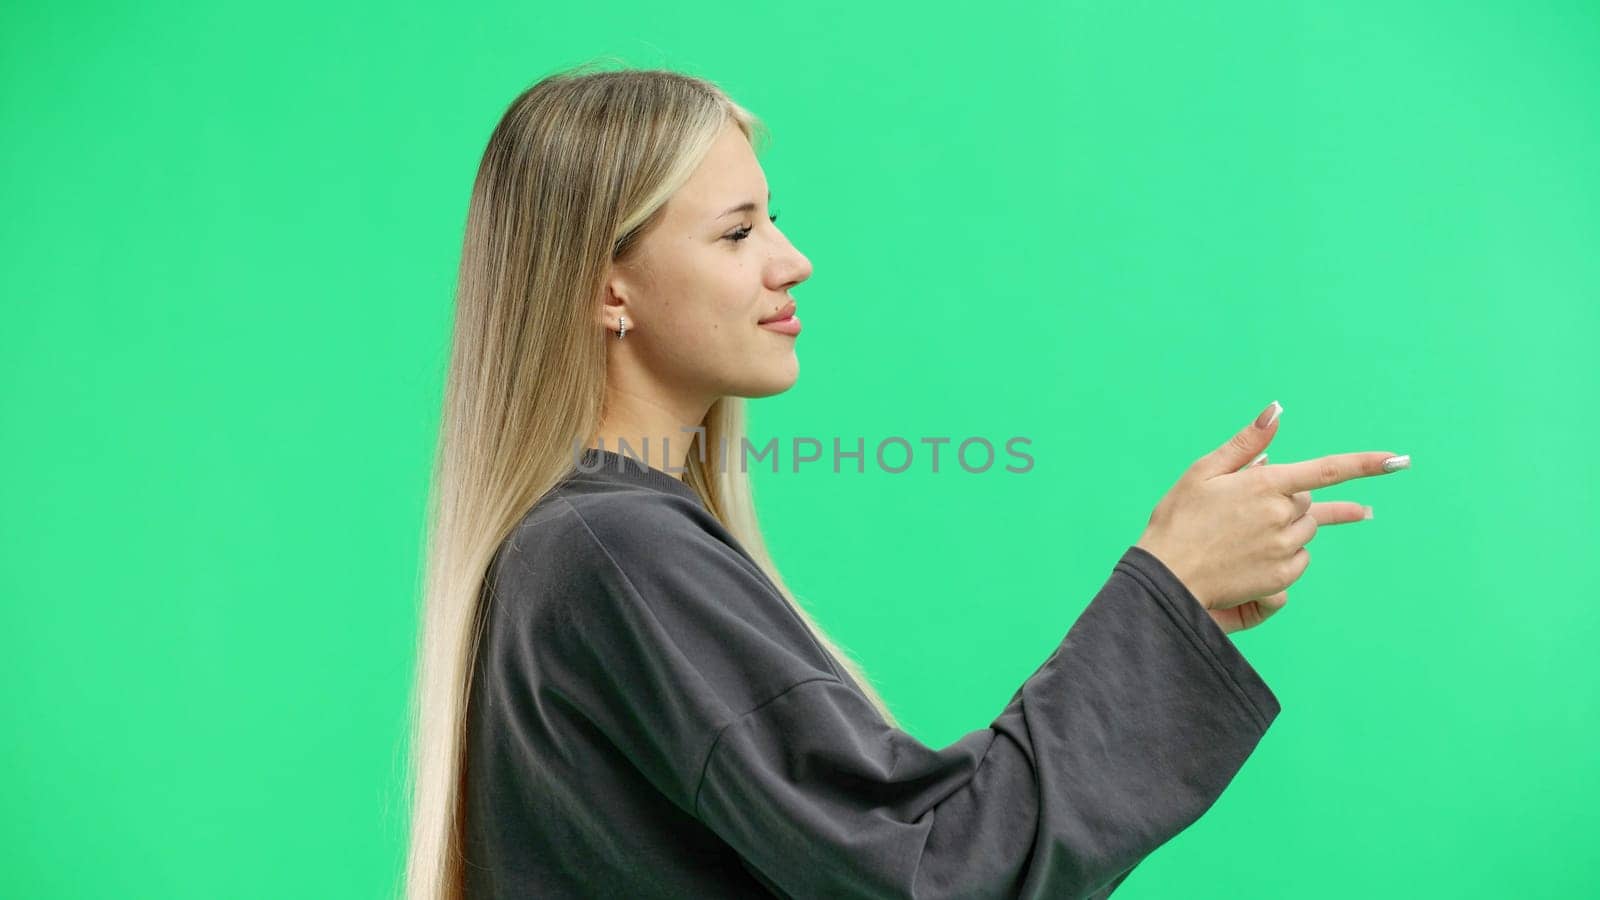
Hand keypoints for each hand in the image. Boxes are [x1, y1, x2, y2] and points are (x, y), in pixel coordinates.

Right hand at [1136, 401, 1408, 625]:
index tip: (1398, 460)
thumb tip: (1277, 411)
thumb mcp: (1204, 472)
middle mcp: (1280, 516)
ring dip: (1287, 527)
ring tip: (1246, 534)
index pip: (1328, 470)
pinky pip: (1300, 559)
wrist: (1166, 576)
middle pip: (1308, 502)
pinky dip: (1284, 554)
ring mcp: (1283, 549)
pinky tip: (1254, 554)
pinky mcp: (1281, 578)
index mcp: (1264, 484)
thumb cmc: (1178, 519)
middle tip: (1248, 509)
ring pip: (1306, 531)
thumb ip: (1247, 443)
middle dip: (1287, 500)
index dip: (1366, 464)